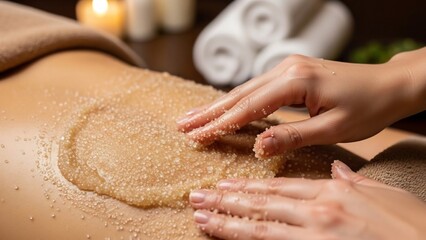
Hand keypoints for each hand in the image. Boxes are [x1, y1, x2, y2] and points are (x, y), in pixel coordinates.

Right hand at [178, 51, 425, 156]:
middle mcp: (287, 69)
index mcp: (297, 81)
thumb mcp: (334, 128)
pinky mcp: (291, 72)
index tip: (197, 136)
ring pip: (245, 89)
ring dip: (218, 105)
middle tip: (182, 125)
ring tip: (193, 117)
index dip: (221, 123)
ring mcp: (288, 67)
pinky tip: (223, 106)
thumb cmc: (368, 107)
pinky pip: (257, 87)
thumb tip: (258, 146)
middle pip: (239, 94)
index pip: (249, 106)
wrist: (390, 84)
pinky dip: (236, 100)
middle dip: (209, 112)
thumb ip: (293, 136)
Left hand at [189, 161, 425, 239]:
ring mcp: (314, 233)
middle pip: (262, 202)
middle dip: (226, 199)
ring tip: (199, 214)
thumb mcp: (384, 194)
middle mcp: (318, 210)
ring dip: (225, 219)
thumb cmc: (410, 225)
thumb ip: (354, 180)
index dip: (251, 186)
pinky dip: (245, 238)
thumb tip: (337, 169)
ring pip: (258, 224)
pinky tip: (224, 235)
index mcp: (333, 192)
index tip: (227, 185)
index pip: (281, 187)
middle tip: (198, 196)